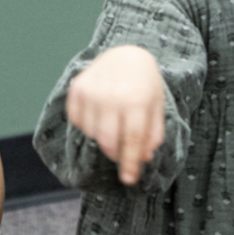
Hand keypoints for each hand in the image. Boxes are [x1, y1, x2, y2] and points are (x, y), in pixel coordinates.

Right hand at [66, 45, 165, 183]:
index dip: (130, 163)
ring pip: (91, 133)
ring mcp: (91, 90)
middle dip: (115, 154)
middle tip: (121, 155)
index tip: (128, 180)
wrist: (124, 54)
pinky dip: (88, 126)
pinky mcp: (76, 88)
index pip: (132, 139)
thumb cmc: (144, 84)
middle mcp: (111, 94)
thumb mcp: (156, 106)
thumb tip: (143, 158)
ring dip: (102, 139)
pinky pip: (77, 121)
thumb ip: (153, 133)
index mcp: (136, 99)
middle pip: (108, 140)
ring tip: (113, 126)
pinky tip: (99, 116)